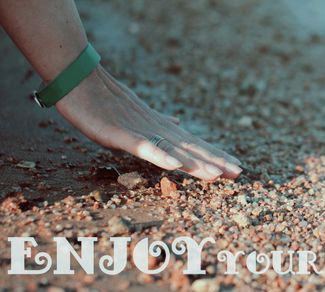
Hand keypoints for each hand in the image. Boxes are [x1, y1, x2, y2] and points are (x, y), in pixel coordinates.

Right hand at [55, 66, 241, 180]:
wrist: (81, 81)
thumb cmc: (107, 101)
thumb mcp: (138, 116)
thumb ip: (159, 124)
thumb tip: (178, 123)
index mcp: (162, 129)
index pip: (194, 146)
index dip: (216, 156)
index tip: (236, 168)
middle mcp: (157, 130)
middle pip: (191, 149)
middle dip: (215, 161)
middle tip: (239, 173)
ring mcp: (141, 132)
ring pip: (173, 150)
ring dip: (196, 162)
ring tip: (218, 173)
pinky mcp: (122, 135)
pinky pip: (144, 147)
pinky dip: (161, 156)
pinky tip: (177, 166)